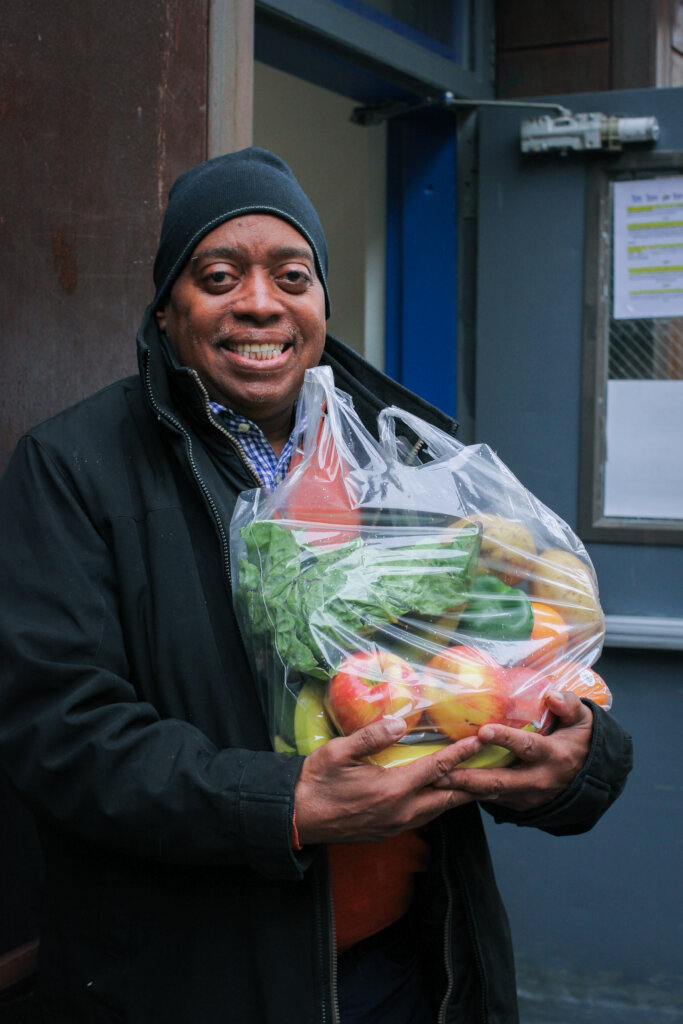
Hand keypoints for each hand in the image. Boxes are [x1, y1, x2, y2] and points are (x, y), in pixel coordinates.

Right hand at [294, 717, 483, 844]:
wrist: (297, 817)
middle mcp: (400, 812)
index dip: (461, 754)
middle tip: (491, 768)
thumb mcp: (339, 752)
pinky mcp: (387, 832)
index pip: (437, 769)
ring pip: (437, 811)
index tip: (479, 741)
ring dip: (456, 796)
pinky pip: (422, 818)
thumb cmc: (316, 781)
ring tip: (473, 782)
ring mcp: (395, 825)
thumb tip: (399, 722)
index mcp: (392, 790)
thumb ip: (371, 736)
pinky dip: (437, 805)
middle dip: (471, 783)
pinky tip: (439, 795)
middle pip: (448, 798)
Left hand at [433, 691, 593, 812]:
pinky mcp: (518, 804)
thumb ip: (568, 705)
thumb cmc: (580, 741)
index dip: (505, 739)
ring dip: (463, 788)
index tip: (484, 731)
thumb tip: (551, 695)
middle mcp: (538, 780)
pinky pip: (492, 799)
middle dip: (470, 777)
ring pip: (491, 794)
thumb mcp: (583, 720)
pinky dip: (469, 793)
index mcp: (552, 756)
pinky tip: (447, 785)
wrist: (589, 777)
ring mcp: (527, 797)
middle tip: (443, 770)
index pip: (527, 747)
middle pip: (500, 781)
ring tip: (435, 780)